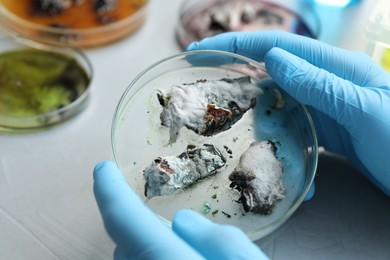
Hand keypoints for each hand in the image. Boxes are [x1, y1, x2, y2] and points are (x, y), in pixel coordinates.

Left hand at [93, 160, 267, 259]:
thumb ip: (220, 242)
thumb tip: (183, 222)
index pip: (124, 218)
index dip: (109, 189)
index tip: (102, 168)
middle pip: (125, 244)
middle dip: (133, 223)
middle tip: (150, 209)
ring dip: (143, 245)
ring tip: (167, 236)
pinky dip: (150, 259)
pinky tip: (177, 258)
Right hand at [187, 30, 389, 196]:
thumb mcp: (366, 112)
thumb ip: (320, 84)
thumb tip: (274, 58)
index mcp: (336, 70)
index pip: (279, 48)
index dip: (239, 45)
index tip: (203, 48)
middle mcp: (327, 85)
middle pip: (273, 73)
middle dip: (238, 76)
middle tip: (205, 88)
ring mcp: (326, 109)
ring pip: (278, 103)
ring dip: (254, 114)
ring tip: (229, 126)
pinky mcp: (328, 132)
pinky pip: (293, 129)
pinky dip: (278, 141)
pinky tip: (275, 159)